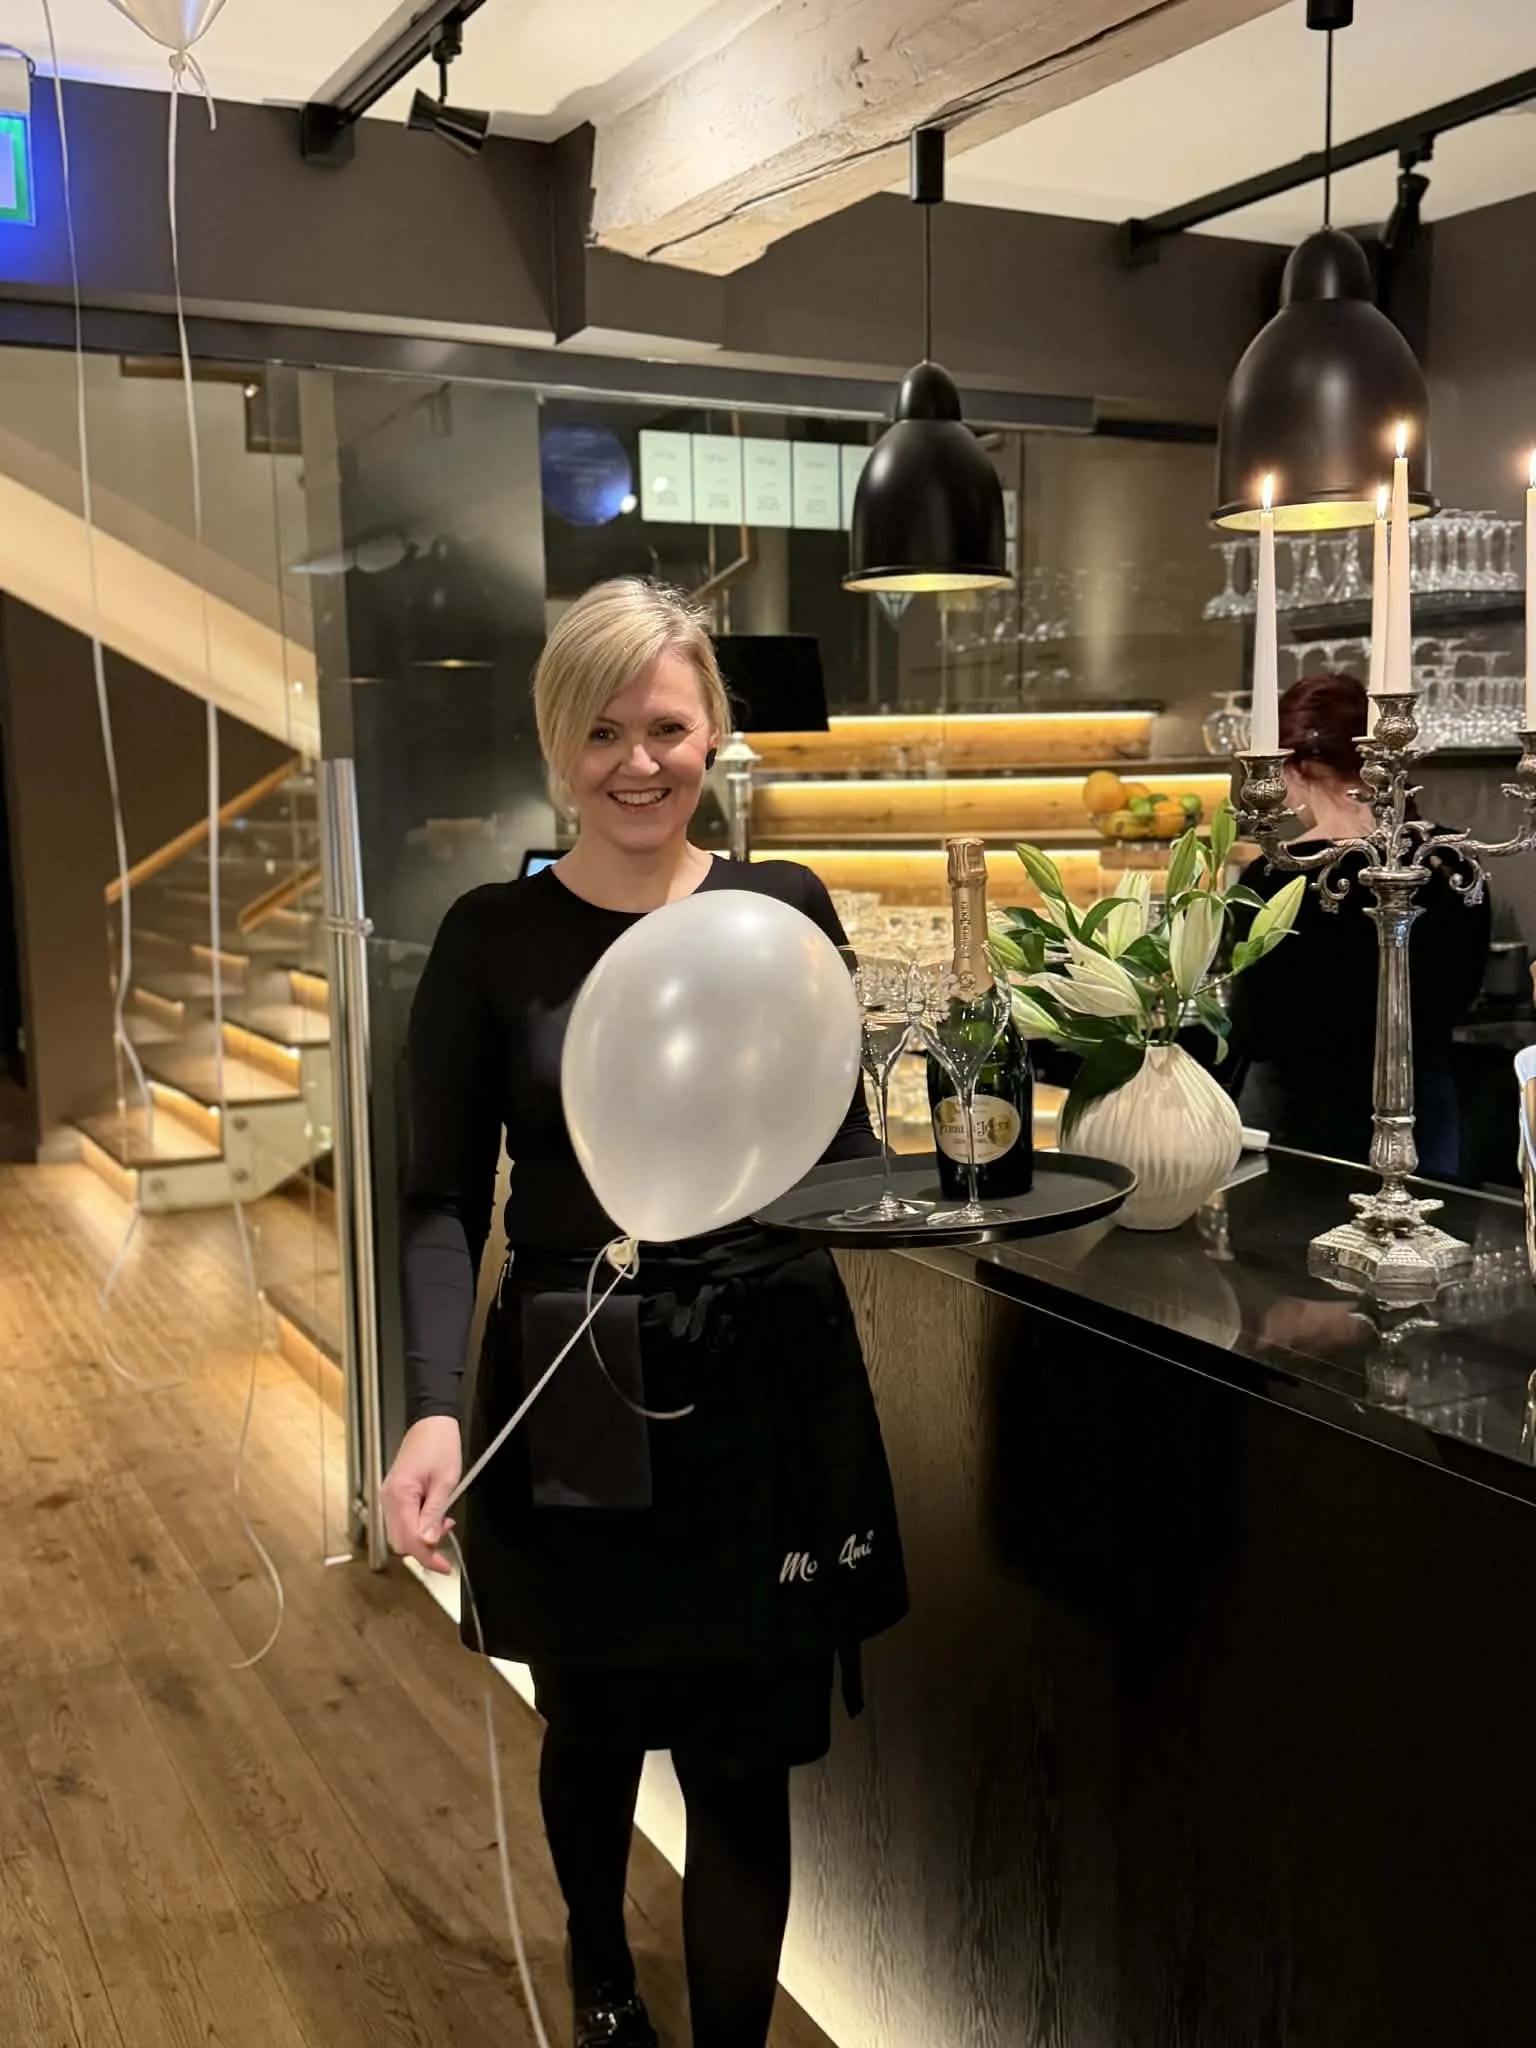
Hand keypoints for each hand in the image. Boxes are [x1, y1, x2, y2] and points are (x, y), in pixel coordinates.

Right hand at [382, 1416, 462, 1575]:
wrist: (431, 1421)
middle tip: (447, 1540)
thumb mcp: (445, 1481)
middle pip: (400, 1541)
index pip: (409, 1539)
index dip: (427, 1557)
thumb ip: (434, 1513)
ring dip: (421, 1537)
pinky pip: (402, 1520)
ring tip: (444, 1522)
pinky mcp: (394, 1494)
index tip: (444, 1567)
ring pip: (400, 1533)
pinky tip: (434, 1516)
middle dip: (424, 1548)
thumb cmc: (440, 1444)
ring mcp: (389, 1497)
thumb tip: (428, 1542)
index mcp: (399, 1495)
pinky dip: (418, 1525)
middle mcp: (388, 1498)